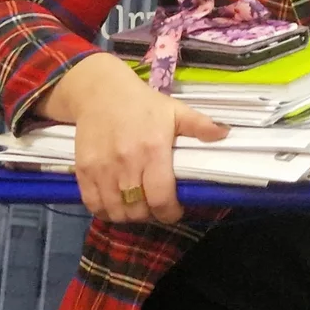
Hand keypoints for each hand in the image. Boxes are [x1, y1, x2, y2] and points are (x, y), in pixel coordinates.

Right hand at [44, 54, 228, 223]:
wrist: (101, 93)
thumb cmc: (143, 104)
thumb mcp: (175, 110)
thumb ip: (199, 125)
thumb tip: (225, 133)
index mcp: (153, 149)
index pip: (160, 197)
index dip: (169, 212)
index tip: (175, 212)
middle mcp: (126, 163)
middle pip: (137, 209)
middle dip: (150, 215)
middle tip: (157, 207)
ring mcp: (102, 169)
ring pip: (115, 211)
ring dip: (129, 216)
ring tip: (138, 206)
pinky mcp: (83, 171)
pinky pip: (93, 204)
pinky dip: (105, 211)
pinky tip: (116, 203)